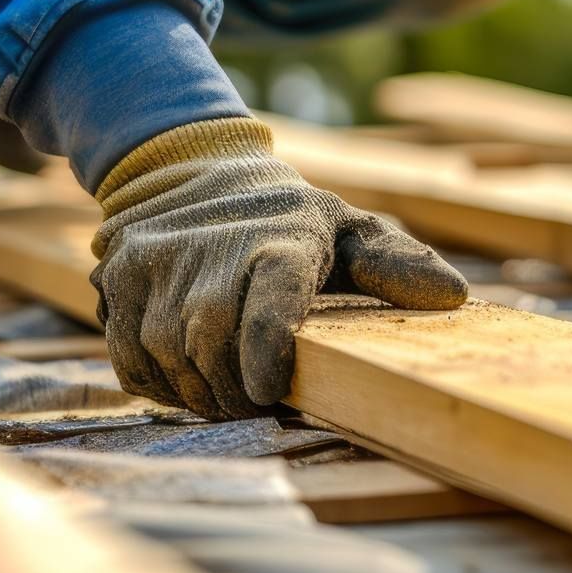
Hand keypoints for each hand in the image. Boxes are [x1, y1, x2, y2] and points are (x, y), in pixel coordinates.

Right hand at [91, 118, 468, 418]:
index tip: (271, 390)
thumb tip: (455, 296)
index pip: (271, 301)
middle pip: (212, 343)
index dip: (266, 349)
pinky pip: (130, 357)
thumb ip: (394, 265)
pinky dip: (160, 381)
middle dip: (236, 391)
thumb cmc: (287, 219)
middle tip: (258, 403)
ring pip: (168, 355)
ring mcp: (155, 261)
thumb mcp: (347, 231)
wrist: (192, 169)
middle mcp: (209, 248)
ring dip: (199, 390)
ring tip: (226, 389)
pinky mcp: (116, 276)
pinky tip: (187, 374)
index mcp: (280, 240)